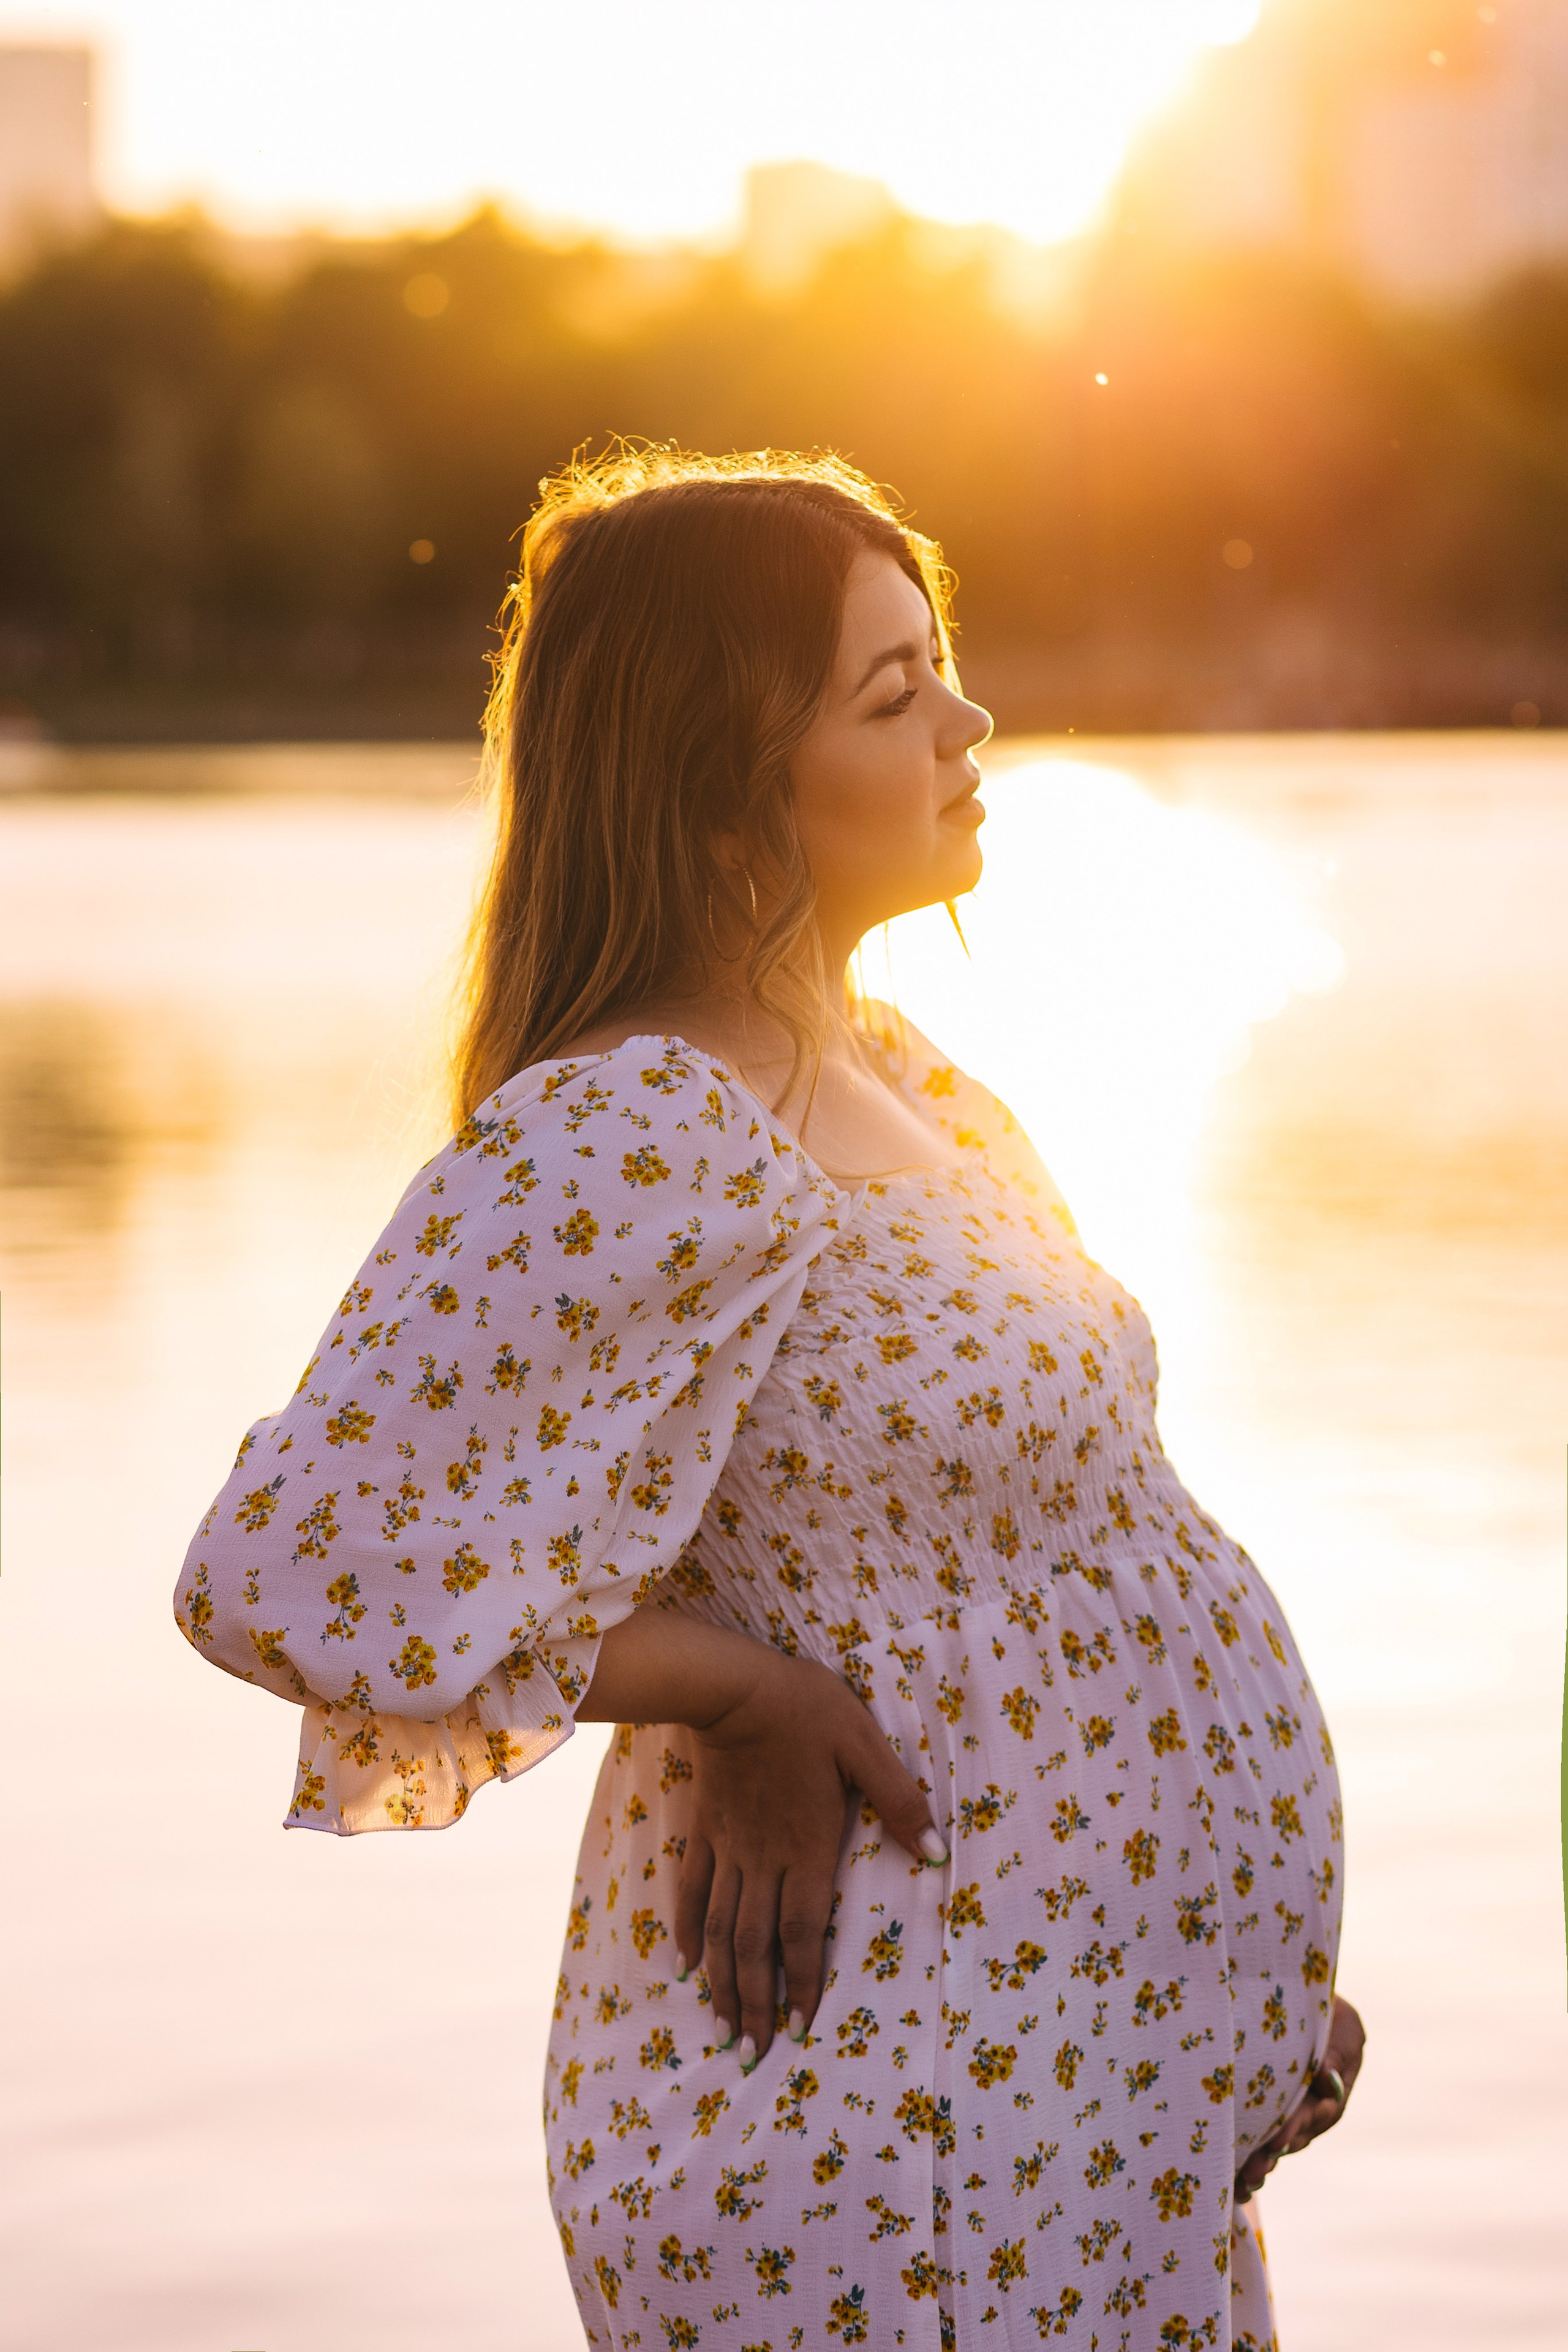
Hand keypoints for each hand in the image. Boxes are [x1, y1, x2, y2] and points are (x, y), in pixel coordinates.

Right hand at [671, 1643, 944, 2069]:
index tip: (800, 2030)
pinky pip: (692, 1889)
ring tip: (723, 2031)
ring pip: (722, 1929)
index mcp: (807, 1847)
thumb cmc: (806, 1711)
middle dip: (756, 2004)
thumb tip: (938, 1855)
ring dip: (722, 1982)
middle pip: (756, 1946)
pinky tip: (685, 1963)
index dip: (802, 1983)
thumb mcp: (864, 1746)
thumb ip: (899, 1801)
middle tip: (754, 2055)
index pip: (803, 1932)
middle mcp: (763, 1860)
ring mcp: (728, 1847)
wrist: (732, 1686)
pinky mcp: (703, 1829)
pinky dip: (688, 1930)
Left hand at [1235, 1994, 1365, 2204]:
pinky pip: (1257, 2132)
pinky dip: (1247, 2151)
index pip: (1319, 2115)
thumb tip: (1329, 2082)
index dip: (1297, 2128)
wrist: (1289, 1989)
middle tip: (1254, 2169)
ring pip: (1276, 2140)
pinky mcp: (1263, 2106)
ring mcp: (1288, 2110)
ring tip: (1241, 2176)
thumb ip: (1340, 2053)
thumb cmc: (1323, 2005)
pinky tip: (1231, 2174)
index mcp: (1333, 2092)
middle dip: (1273, 2153)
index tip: (1278, 2141)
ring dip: (1260, 2160)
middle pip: (1295, 2136)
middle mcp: (1312, 2107)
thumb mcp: (1343, 2025)